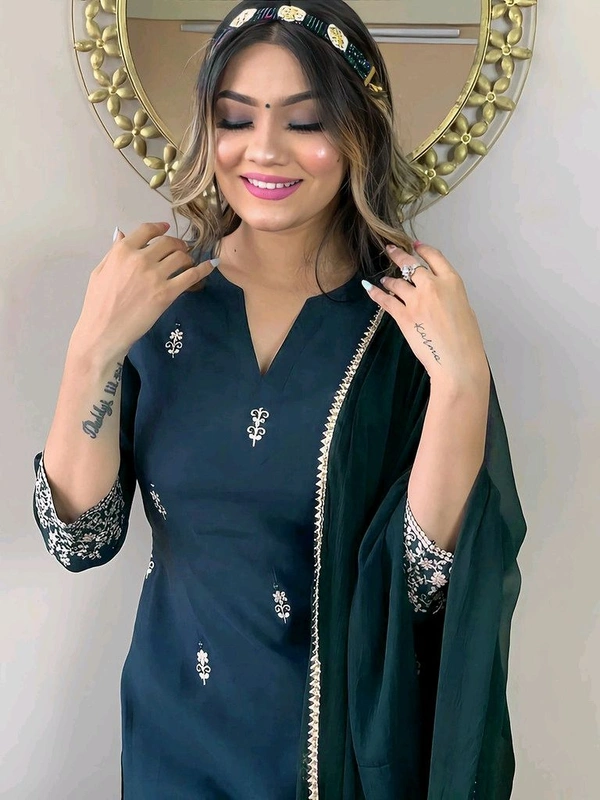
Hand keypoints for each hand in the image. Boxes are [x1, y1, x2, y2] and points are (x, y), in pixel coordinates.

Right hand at [71, 222, 216, 358]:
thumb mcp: (100, 271)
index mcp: (123, 251)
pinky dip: (204, 268)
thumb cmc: (98, 304)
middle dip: (177, 244)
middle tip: (181, 249)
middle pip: (168, 242)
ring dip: (187, 257)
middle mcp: (140, 259)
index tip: (166, 228)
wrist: (103, 331)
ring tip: (187, 263)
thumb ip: (113, 252)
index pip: (147, 230)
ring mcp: (155, 276)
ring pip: (181, 256)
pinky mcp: (167, 293)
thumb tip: (121, 233)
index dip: (159, 227)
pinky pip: (192, 275)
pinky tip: (211, 264)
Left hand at [363, 243, 488, 390]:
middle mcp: (432, 286)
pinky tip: (369, 287)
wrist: (456, 360)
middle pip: (410, 265)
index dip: (422, 249)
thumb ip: (449, 295)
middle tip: (390, 250)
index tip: (414, 245)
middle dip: (398, 255)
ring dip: (389, 280)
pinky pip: (385, 300)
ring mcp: (415, 300)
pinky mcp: (403, 315)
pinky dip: (375, 292)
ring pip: (396, 282)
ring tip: (384, 280)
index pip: (434, 257)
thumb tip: (438, 294)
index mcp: (452, 281)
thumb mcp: (464, 307)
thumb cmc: (466, 339)